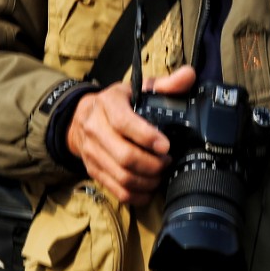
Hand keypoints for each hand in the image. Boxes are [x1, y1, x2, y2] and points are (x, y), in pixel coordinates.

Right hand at [67, 65, 196, 204]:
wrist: (81, 117)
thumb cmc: (117, 103)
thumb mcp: (138, 89)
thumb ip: (165, 84)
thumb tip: (188, 76)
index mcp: (107, 104)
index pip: (124, 122)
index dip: (147, 136)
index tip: (166, 146)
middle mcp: (95, 128)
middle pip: (124, 155)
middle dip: (152, 164)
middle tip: (167, 162)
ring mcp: (92, 152)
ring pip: (121, 176)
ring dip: (147, 180)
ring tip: (161, 174)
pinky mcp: (92, 170)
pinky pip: (115, 190)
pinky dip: (136, 194)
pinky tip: (149, 189)